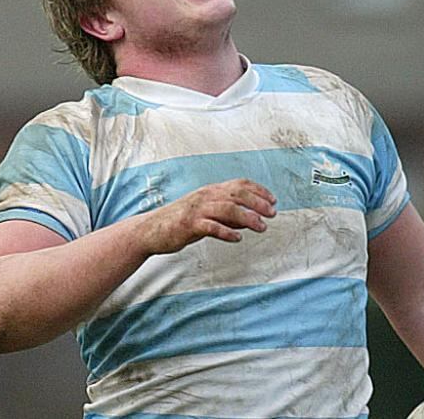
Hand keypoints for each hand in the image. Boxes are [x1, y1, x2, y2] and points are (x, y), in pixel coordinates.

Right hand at [136, 178, 276, 254]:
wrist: (151, 230)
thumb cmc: (180, 222)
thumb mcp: (206, 215)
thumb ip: (227, 216)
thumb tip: (248, 221)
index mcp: (210, 191)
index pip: (239, 184)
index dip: (258, 190)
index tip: (273, 200)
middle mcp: (205, 196)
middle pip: (237, 194)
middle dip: (258, 203)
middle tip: (272, 213)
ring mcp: (197, 210)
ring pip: (228, 208)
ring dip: (248, 218)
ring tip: (261, 227)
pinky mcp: (189, 225)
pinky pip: (211, 227)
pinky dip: (227, 232)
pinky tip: (237, 239)